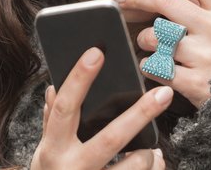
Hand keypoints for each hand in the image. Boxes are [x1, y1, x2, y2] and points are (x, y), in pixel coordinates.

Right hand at [32, 48, 171, 169]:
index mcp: (53, 150)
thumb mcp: (45, 152)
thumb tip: (52, 87)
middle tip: (165, 92)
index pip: (66, 108)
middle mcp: (72, 169)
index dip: (80, 78)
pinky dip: (154, 168)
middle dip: (140, 114)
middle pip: (111, 138)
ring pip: (135, 166)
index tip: (98, 51)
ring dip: (148, 154)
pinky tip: (154, 164)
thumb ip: (51, 121)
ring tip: (151, 150)